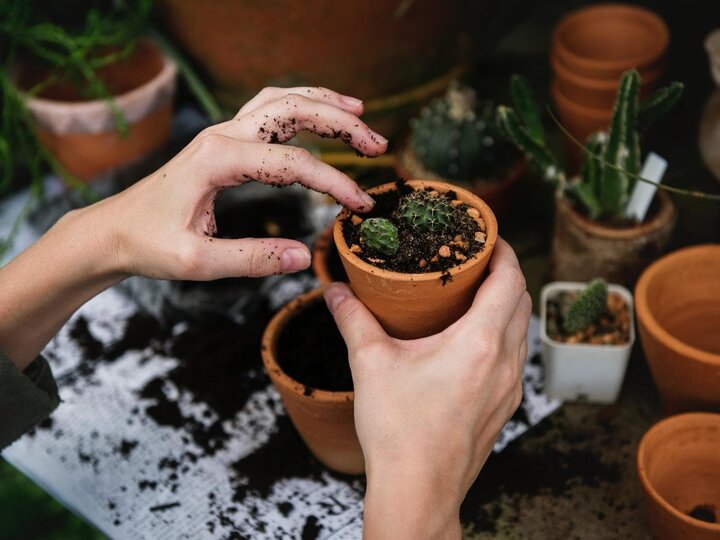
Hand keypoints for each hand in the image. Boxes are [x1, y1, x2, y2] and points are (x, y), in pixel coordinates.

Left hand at [90, 86, 386, 279]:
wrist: (112, 231)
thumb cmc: (148, 244)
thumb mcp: (197, 262)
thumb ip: (252, 259)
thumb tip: (303, 257)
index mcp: (218, 160)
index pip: (293, 164)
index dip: (334, 183)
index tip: (361, 206)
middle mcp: (222, 136)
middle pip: (293, 110)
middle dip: (341, 122)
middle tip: (377, 144)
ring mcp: (221, 134)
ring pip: (281, 101)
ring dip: (323, 103)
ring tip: (360, 113)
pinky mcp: (222, 142)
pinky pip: (267, 111)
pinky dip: (299, 107)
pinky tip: (318, 114)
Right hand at [325, 239, 530, 538]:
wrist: (418, 492)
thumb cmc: (399, 432)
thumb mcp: (370, 365)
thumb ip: (353, 319)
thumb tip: (335, 291)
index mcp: (480, 342)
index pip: (510, 280)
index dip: (504, 251)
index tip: (488, 237)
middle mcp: (505, 362)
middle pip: (522, 301)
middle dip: (505, 274)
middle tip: (475, 261)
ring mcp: (510, 388)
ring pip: (521, 331)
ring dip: (506, 306)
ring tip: (473, 296)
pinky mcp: (504, 408)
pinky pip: (515, 358)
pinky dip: (502, 336)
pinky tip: (471, 341)